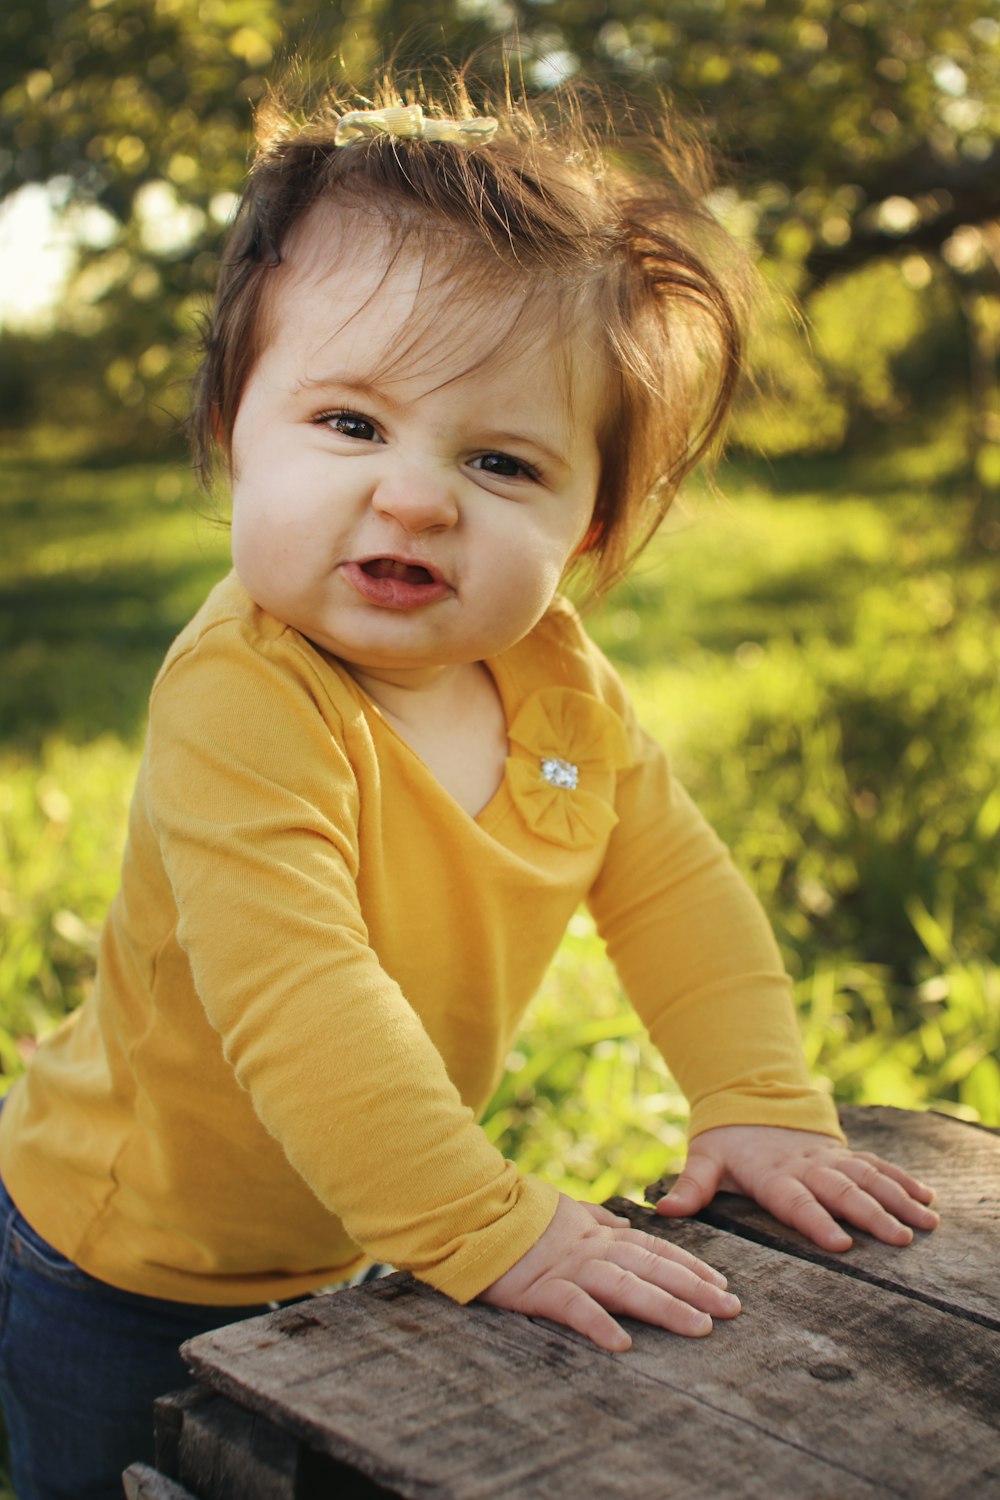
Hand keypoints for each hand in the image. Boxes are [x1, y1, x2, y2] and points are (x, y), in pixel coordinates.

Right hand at [478, 1193, 740, 1352]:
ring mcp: (569, 1268)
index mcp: (599, 1235)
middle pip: (653, 1268)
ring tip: (699, 1328)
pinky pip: (575, 1308)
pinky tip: (623, 1344)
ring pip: (626, 1287)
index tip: (722, 1284)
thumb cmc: (517, 1213)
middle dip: (695, 1289)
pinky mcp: (540, 1289)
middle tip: (732, 1310)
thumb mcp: (563, 1210)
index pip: (655, 1250)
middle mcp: (593, 1249)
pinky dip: (599, 1324)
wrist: (473, 1208)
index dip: (691, 1267)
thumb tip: (622, 1224)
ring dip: (666, 1307)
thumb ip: (595, 1219)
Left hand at [655, 1125, 939, 1251]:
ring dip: (897, 1198)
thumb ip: (691, 1186)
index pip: (796, 1201)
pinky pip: (877, 1165)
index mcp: (772, 1173)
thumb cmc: (726, 1141)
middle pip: (842, 1190)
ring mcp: (828, 1159)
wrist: (749, 1098)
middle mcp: (806, 1166)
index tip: (841, 1244)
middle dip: (872, 1215)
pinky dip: (902, 1180)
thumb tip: (665, 1211)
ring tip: (925, 1222)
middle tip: (900, 1239)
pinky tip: (927, 1198)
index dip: (817, 1221)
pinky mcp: (841, 1155)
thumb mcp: (704, 1158)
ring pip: (867, 1177)